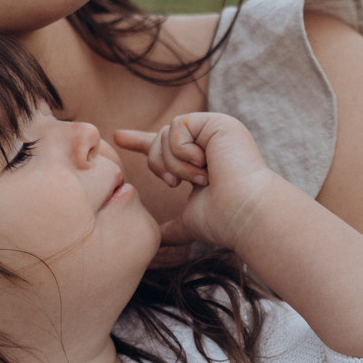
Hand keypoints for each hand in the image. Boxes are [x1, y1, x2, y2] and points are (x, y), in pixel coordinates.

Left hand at [111, 113, 287, 250]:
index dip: (139, 141)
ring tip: (201, 178)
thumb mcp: (189, 222)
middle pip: (159, 140)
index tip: (118, 137)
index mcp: (199, 161)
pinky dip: (184, 152)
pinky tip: (207, 165)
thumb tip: (157, 241)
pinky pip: (179, 127)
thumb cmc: (223, 221)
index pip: (165, 146)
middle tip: (176, 184)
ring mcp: (215, 129)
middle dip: (159, 164)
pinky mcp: (217, 122)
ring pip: (166, 134)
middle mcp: (208, 141)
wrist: (245, 214)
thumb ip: (172, 227)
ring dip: (176, 163)